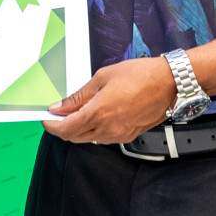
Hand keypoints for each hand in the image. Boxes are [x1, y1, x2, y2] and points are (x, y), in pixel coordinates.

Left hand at [42, 57, 177, 144]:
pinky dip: (94, 130)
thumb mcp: (102, 78)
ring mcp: (119, 135)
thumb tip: (60, 106)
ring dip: (78, 130)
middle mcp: (107, 129)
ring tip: (76, 113)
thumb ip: (79, 96)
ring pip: (89, 139)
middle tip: (57, 116)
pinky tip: (95, 117)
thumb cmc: (140, 76)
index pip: (65, 129)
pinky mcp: (129, 136)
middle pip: (75, 137)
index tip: (46, 118)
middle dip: (62, 128)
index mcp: (98, 113)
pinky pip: (104, 138)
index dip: (52, 125)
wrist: (169, 84)